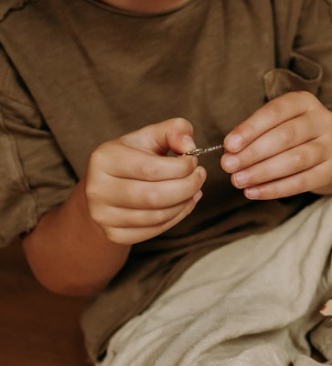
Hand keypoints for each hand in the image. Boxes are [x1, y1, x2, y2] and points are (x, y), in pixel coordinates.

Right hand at [83, 118, 205, 244]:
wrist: (109, 187)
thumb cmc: (135, 157)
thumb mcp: (151, 136)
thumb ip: (174, 130)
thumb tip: (189, 145)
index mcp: (104, 159)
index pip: (151, 169)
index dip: (181, 167)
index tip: (194, 162)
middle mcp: (97, 189)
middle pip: (154, 196)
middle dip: (187, 187)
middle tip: (199, 177)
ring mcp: (103, 215)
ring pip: (157, 216)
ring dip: (185, 203)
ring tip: (194, 189)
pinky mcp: (115, 234)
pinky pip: (155, 230)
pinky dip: (177, 217)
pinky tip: (184, 203)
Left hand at [221, 91, 331, 199]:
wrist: (327, 146)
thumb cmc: (291, 131)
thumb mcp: (276, 121)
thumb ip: (254, 132)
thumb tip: (230, 151)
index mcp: (305, 102)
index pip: (276, 111)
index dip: (251, 128)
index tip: (229, 145)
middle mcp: (322, 121)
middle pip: (286, 136)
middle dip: (253, 152)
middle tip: (229, 165)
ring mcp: (330, 146)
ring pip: (295, 160)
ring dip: (262, 172)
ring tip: (238, 180)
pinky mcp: (330, 170)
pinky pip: (302, 182)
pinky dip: (275, 189)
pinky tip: (253, 192)